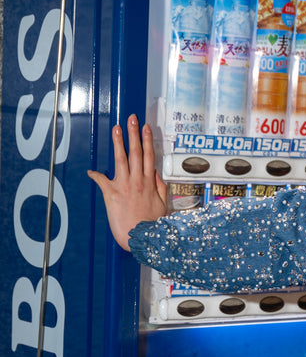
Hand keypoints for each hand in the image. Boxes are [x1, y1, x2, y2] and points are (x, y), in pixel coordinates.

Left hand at [88, 115, 167, 250]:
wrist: (142, 237)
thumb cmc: (153, 224)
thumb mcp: (163, 204)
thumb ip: (159, 187)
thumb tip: (155, 173)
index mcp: (149, 182)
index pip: (148, 155)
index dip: (147, 140)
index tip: (146, 127)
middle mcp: (137, 180)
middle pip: (135, 152)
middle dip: (134, 133)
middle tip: (131, 118)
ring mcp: (124, 185)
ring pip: (121, 159)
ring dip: (119, 142)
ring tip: (117, 128)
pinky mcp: (112, 194)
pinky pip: (102, 181)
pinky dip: (96, 175)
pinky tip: (91, 170)